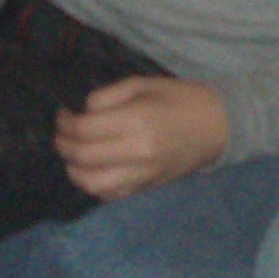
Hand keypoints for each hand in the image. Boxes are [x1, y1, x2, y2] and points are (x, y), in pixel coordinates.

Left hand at [55, 77, 228, 199]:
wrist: (217, 126)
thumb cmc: (181, 99)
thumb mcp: (145, 84)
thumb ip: (109, 95)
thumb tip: (82, 112)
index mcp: (138, 120)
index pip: (85, 128)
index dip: (65, 122)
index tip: (63, 115)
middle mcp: (138, 151)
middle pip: (83, 155)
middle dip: (63, 144)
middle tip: (61, 134)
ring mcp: (142, 173)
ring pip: (92, 182)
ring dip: (73, 169)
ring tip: (72, 156)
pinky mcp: (147, 186)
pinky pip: (109, 194)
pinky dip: (92, 185)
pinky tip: (91, 171)